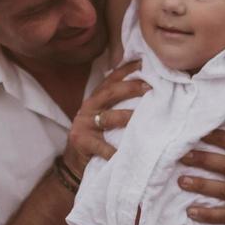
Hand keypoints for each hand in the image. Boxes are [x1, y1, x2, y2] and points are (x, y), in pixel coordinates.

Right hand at [64, 59, 147, 175]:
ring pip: (108, 118)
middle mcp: (88, 107)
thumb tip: (149, 89)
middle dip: (131, 88)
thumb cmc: (96, 137)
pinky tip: (127, 153)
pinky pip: (102, 147)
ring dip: (128, 116)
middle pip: (110, 93)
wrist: (74, 162)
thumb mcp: (104, 116)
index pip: (111, 79)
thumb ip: (118, 104)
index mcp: (96, 98)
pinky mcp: (81, 141)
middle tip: (150, 87)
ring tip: (145, 118)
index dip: (127, 69)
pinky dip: (115, 151)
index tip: (144, 62)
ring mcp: (83, 124)